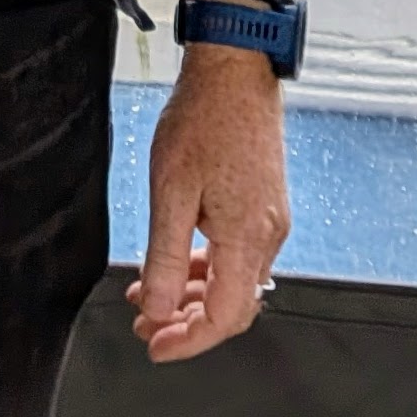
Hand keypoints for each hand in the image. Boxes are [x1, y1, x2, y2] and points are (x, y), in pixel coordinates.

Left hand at [127, 24, 289, 363]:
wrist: (234, 71)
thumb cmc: (203, 120)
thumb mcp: (171, 192)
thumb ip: (165, 257)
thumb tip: (159, 308)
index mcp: (247, 237)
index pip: (225, 317)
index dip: (188, 341)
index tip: (154, 345)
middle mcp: (268, 235)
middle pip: (233, 307)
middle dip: (187, 323)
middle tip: (146, 323)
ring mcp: (270, 221)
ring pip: (234, 281)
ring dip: (193, 295)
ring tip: (150, 294)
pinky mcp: (264, 206)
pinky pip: (237, 255)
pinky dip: (206, 268)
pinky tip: (175, 263)